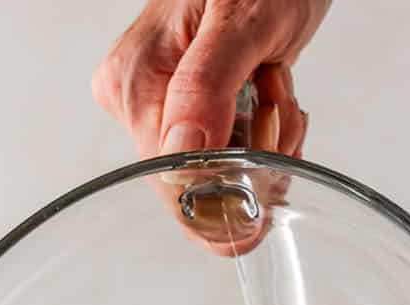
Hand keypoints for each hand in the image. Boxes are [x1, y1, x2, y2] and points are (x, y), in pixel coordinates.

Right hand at [93, 0, 329, 158]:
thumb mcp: (242, 18)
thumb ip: (208, 83)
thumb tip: (181, 150)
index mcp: (133, 80)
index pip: (173, 179)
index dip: (229, 176)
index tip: (270, 129)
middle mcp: (135, 99)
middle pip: (197, 181)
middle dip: (253, 154)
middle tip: (276, 93)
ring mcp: (159, 107)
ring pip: (218, 173)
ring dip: (266, 142)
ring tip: (275, 83)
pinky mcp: (185, 110)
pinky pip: (227, 155)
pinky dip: (264, 135)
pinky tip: (269, 93)